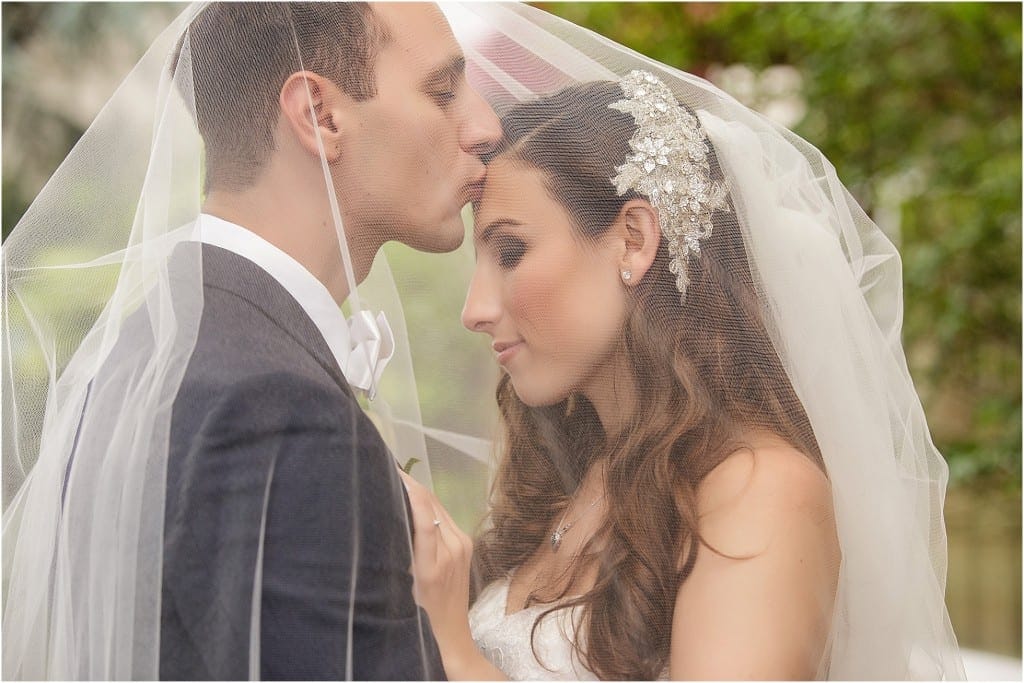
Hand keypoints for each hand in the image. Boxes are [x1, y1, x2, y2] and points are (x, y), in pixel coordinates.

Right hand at [398, 470, 475, 657]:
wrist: (449, 635)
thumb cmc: (419, 616)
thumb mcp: (403, 586)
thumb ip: (400, 551)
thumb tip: (391, 514)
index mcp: (434, 563)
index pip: (422, 513)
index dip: (408, 489)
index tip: (389, 472)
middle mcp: (453, 549)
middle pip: (431, 504)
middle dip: (410, 485)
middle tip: (386, 470)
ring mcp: (462, 545)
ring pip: (437, 507)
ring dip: (418, 491)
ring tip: (396, 479)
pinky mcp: (466, 545)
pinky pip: (443, 517)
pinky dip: (427, 504)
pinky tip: (413, 497)